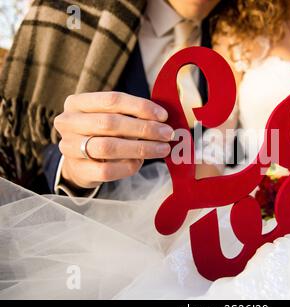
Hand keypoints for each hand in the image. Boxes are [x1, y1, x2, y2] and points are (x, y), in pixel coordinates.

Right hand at [54, 92, 173, 189]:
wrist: (80, 161)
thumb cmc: (101, 133)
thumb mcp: (110, 116)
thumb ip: (131, 115)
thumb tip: (163, 120)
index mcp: (77, 102)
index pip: (112, 99)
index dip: (141, 107)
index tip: (164, 116)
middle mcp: (68, 122)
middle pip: (110, 123)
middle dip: (144, 128)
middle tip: (167, 134)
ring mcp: (69, 147)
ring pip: (109, 147)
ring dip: (141, 148)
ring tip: (162, 149)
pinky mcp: (78, 170)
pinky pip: (107, 170)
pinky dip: (128, 166)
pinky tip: (141, 162)